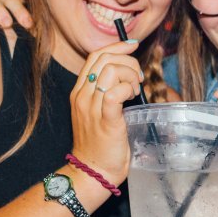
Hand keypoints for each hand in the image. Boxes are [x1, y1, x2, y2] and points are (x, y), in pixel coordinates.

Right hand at [69, 41, 143, 185]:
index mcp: (79, 91)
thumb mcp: (97, 111)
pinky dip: (128, 89)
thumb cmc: (101, 143)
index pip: (95, 56)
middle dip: (128, 61)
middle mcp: (82, 96)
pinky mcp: (105, 120)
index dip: (117, 46)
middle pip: (104, 59)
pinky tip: (133, 98)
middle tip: (138, 78)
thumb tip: (127, 73)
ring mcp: (91, 108)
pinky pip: (115, 92)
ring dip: (130, 75)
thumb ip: (106, 92)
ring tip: (136, 91)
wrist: (94, 170)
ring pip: (111, 70)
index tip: (133, 46)